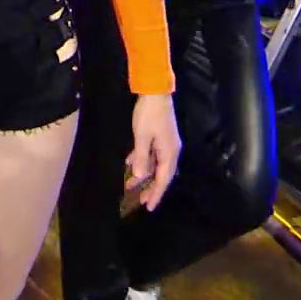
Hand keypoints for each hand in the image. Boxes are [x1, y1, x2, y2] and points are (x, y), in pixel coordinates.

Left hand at [126, 94, 181, 211]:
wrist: (155, 92)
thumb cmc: (149, 115)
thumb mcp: (142, 137)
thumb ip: (141, 157)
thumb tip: (139, 177)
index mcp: (169, 153)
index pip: (163, 180)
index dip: (156, 194)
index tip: (149, 207)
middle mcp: (170, 151)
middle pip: (161, 174)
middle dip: (151, 188)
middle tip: (141, 202)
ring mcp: (165, 143)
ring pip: (154, 164)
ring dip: (143, 175)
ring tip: (131, 185)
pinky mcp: (159, 136)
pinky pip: (151, 154)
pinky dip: (142, 160)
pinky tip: (130, 163)